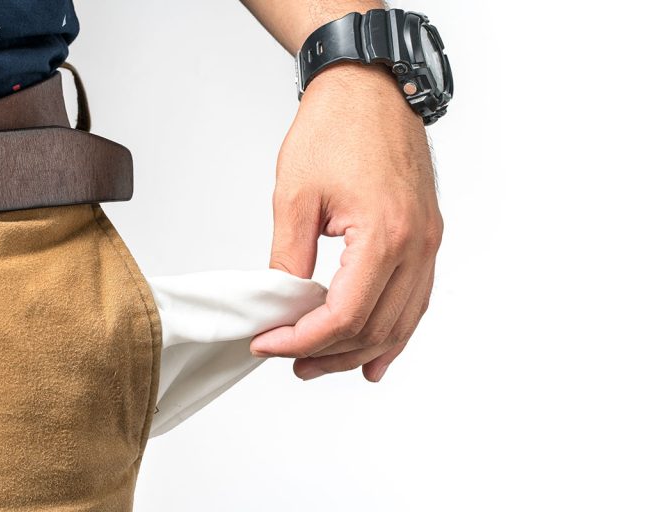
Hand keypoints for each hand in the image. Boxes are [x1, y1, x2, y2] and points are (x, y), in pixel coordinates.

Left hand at [249, 62, 442, 381]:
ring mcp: (428, 242)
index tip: (268, 343)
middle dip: (328, 353)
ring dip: (360, 350)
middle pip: (375, 327)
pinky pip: (416, 300)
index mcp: (384, 235)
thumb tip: (283, 304)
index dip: (301, 339)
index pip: (344, 315)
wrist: (371, 87)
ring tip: (322, 364)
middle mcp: (416, 245)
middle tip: (289, 361)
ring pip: (400, 322)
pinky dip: (395, 332)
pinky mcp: (427, 237)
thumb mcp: (295, 195)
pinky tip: (376, 356)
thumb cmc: (336, 127)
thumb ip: (289, 258)